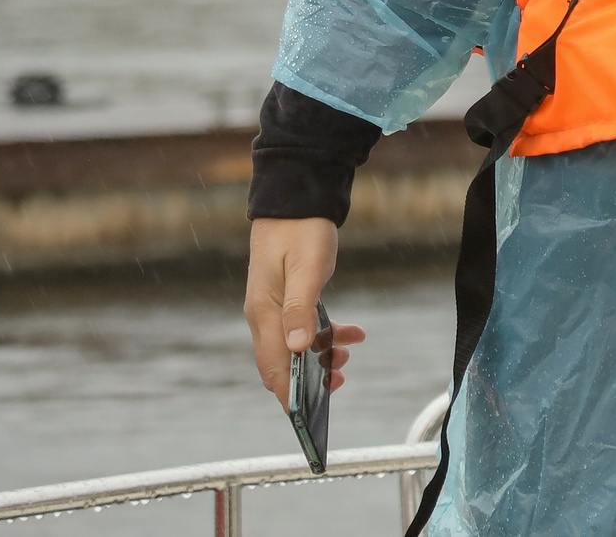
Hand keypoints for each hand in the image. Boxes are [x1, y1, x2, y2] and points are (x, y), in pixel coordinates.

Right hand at [245, 217, 365, 400]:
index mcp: (264, 313)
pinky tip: (351, 332)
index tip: (308, 416)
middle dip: (308, 379)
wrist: (296, 199)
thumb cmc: (302, 231)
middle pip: (281, 362)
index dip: (289, 394)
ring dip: (320, 355)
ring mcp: (274, 307)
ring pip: (295, 346)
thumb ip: (302, 309)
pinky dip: (325, 333)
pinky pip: (303, 326)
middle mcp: (264, 315)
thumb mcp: (307, 269)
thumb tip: (299, 348)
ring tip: (348, 353)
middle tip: (340, 379)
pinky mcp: (288, 297)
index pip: (274, 367)